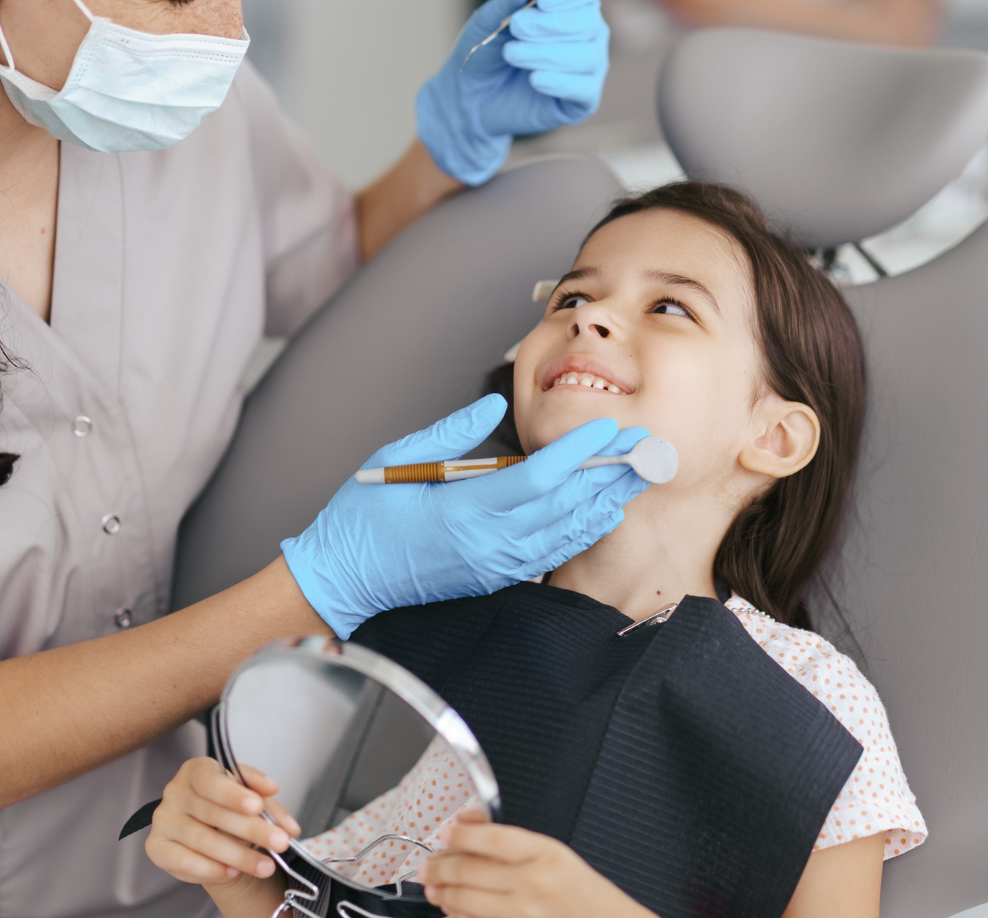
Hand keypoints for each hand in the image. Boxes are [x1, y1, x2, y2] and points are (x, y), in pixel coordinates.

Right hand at [145, 757, 300, 887]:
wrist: (214, 835)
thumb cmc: (231, 809)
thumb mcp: (254, 799)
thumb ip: (270, 807)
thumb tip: (288, 825)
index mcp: (197, 770)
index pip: (210, 779)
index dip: (233, 794)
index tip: (257, 806)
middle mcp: (175, 791)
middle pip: (212, 812)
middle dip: (251, 829)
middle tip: (279, 842)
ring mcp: (164, 819)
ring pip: (202, 840)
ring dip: (239, 856)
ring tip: (265, 865)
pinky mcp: (157, 847)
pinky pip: (183, 861)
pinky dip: (211, 869)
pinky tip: (232, 872)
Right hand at [281, 395, 649, 637]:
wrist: (342, 580)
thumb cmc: (362, 520)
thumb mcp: (397, 459)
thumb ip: (451, 433)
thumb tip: (491, 407)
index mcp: (463, 511)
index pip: (538, 477)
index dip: (577, 450)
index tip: (606, 425)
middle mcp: (487, 543)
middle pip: (565, 505)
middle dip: (609, 473)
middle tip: (645, 446)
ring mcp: (493, 565)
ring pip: (566, 533)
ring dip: (604, 502)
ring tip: (635, 475)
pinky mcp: (492, 577)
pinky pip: (549, 553)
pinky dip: (579, 530)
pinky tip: (598, 511)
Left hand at [417, 0, 609, 185]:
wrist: (472, 98)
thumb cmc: (487, 53)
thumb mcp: (491, 21)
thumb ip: (511, 0)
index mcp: (571, 6)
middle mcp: (588, 34)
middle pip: (588, 21)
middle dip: (548, 24)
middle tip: (515, 28)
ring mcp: (589, 67)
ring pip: (585, 55)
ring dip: (545, 53)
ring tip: (512, 55)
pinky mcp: (583, 101)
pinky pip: (583, 88)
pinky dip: (558, 82)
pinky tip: (534, 79)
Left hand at [419, 810, 653, 917]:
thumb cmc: (584, 892)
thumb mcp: (555, 853)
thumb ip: (512, 840)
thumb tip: (468, 823)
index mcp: (545, 854)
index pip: (490, 838)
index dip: (459, 834)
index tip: (446, 833)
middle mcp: (533, 884)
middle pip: (469, 870)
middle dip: (439, 867)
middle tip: (427, 866)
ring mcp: (525, 914)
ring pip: (465, 901)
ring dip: (442, 893)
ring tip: (432, 888)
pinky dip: (458, 917)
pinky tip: (451, 910)